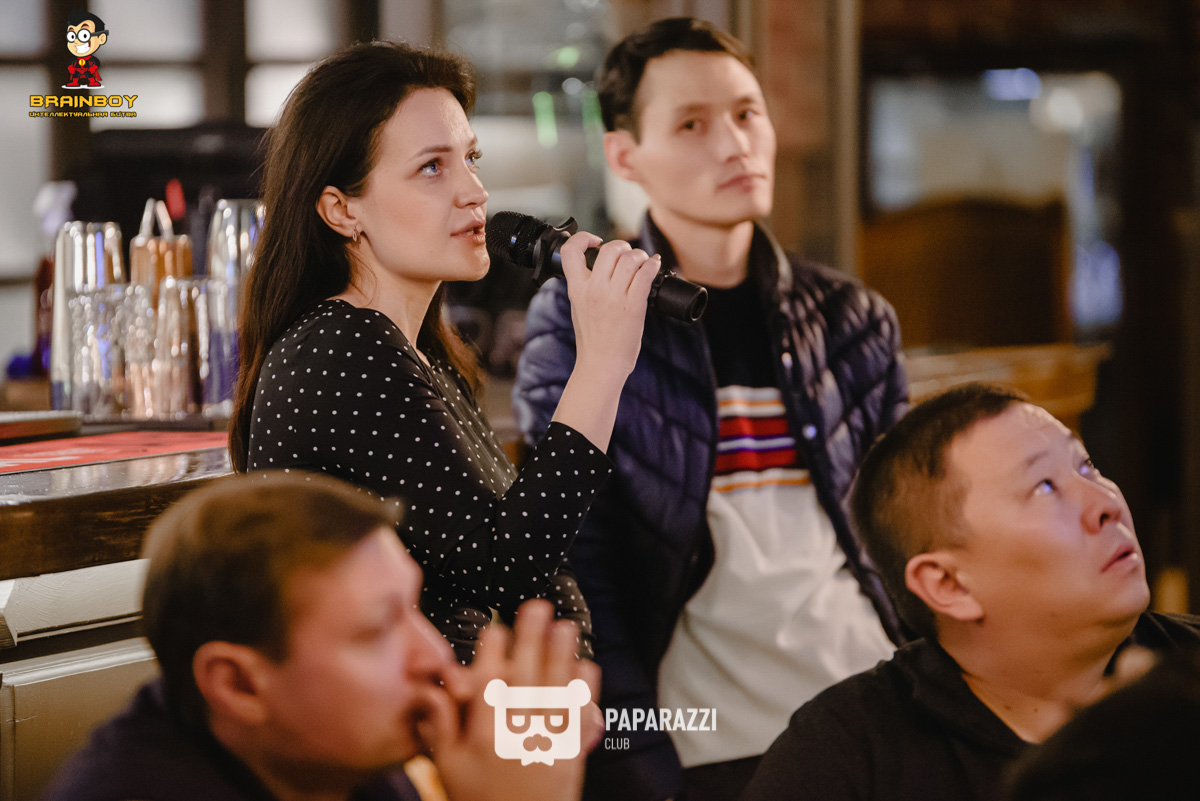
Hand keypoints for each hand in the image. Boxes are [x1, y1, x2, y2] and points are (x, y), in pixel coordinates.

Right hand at [417, 600, 602, 800]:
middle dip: (531, 639)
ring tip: (567, 626)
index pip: (487, 683)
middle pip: (526, 676)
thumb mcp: (447, 767)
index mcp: (483, 734)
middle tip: (538, 607)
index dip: (491, 653)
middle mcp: (517, 734)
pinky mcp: (571, 755)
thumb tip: (431, 690)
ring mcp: (547, 743)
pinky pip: (580, 715)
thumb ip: (440, 725)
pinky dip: (585, 691)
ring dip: (562, 655)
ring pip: (556, 689)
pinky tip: (587, 666)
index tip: (496, 628)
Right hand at [548, 232, 658, 449]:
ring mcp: (614, 297)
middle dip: (622, 247)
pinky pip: (646, 274)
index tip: (595, 241)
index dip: (583, 238)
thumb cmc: (592, 340)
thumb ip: (585, 287)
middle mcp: (594, 290)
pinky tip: (655, 265)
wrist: (601, 364)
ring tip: (643, 262)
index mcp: (576, 289)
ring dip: (640, 256)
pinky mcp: (634, 306)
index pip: (570, 252)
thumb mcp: (578, 308)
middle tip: (627, 255)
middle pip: (609, 250)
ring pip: (630, 258)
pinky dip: (653, 265)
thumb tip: (600, 268)